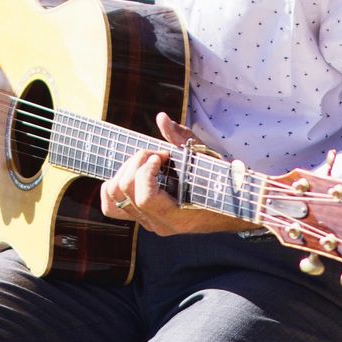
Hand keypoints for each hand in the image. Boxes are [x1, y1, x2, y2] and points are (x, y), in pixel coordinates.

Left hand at [99, 112, 243, 235]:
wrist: (230, 210)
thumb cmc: (221, 183)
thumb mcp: (206, 160)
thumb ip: (182, 139)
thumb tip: (161, 118)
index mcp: (175, 215)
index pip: (144, 197)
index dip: (146, 171)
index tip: (161, 155)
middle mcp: (157, 223)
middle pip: (124, 191)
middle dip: (135, 163)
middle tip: (154, 154)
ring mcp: (147, 221)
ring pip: (112, 198)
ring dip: (124, 171)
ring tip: (143, 162)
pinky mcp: (141, 217)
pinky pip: (111, 205)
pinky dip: (114, 185)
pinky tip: (131, 171)